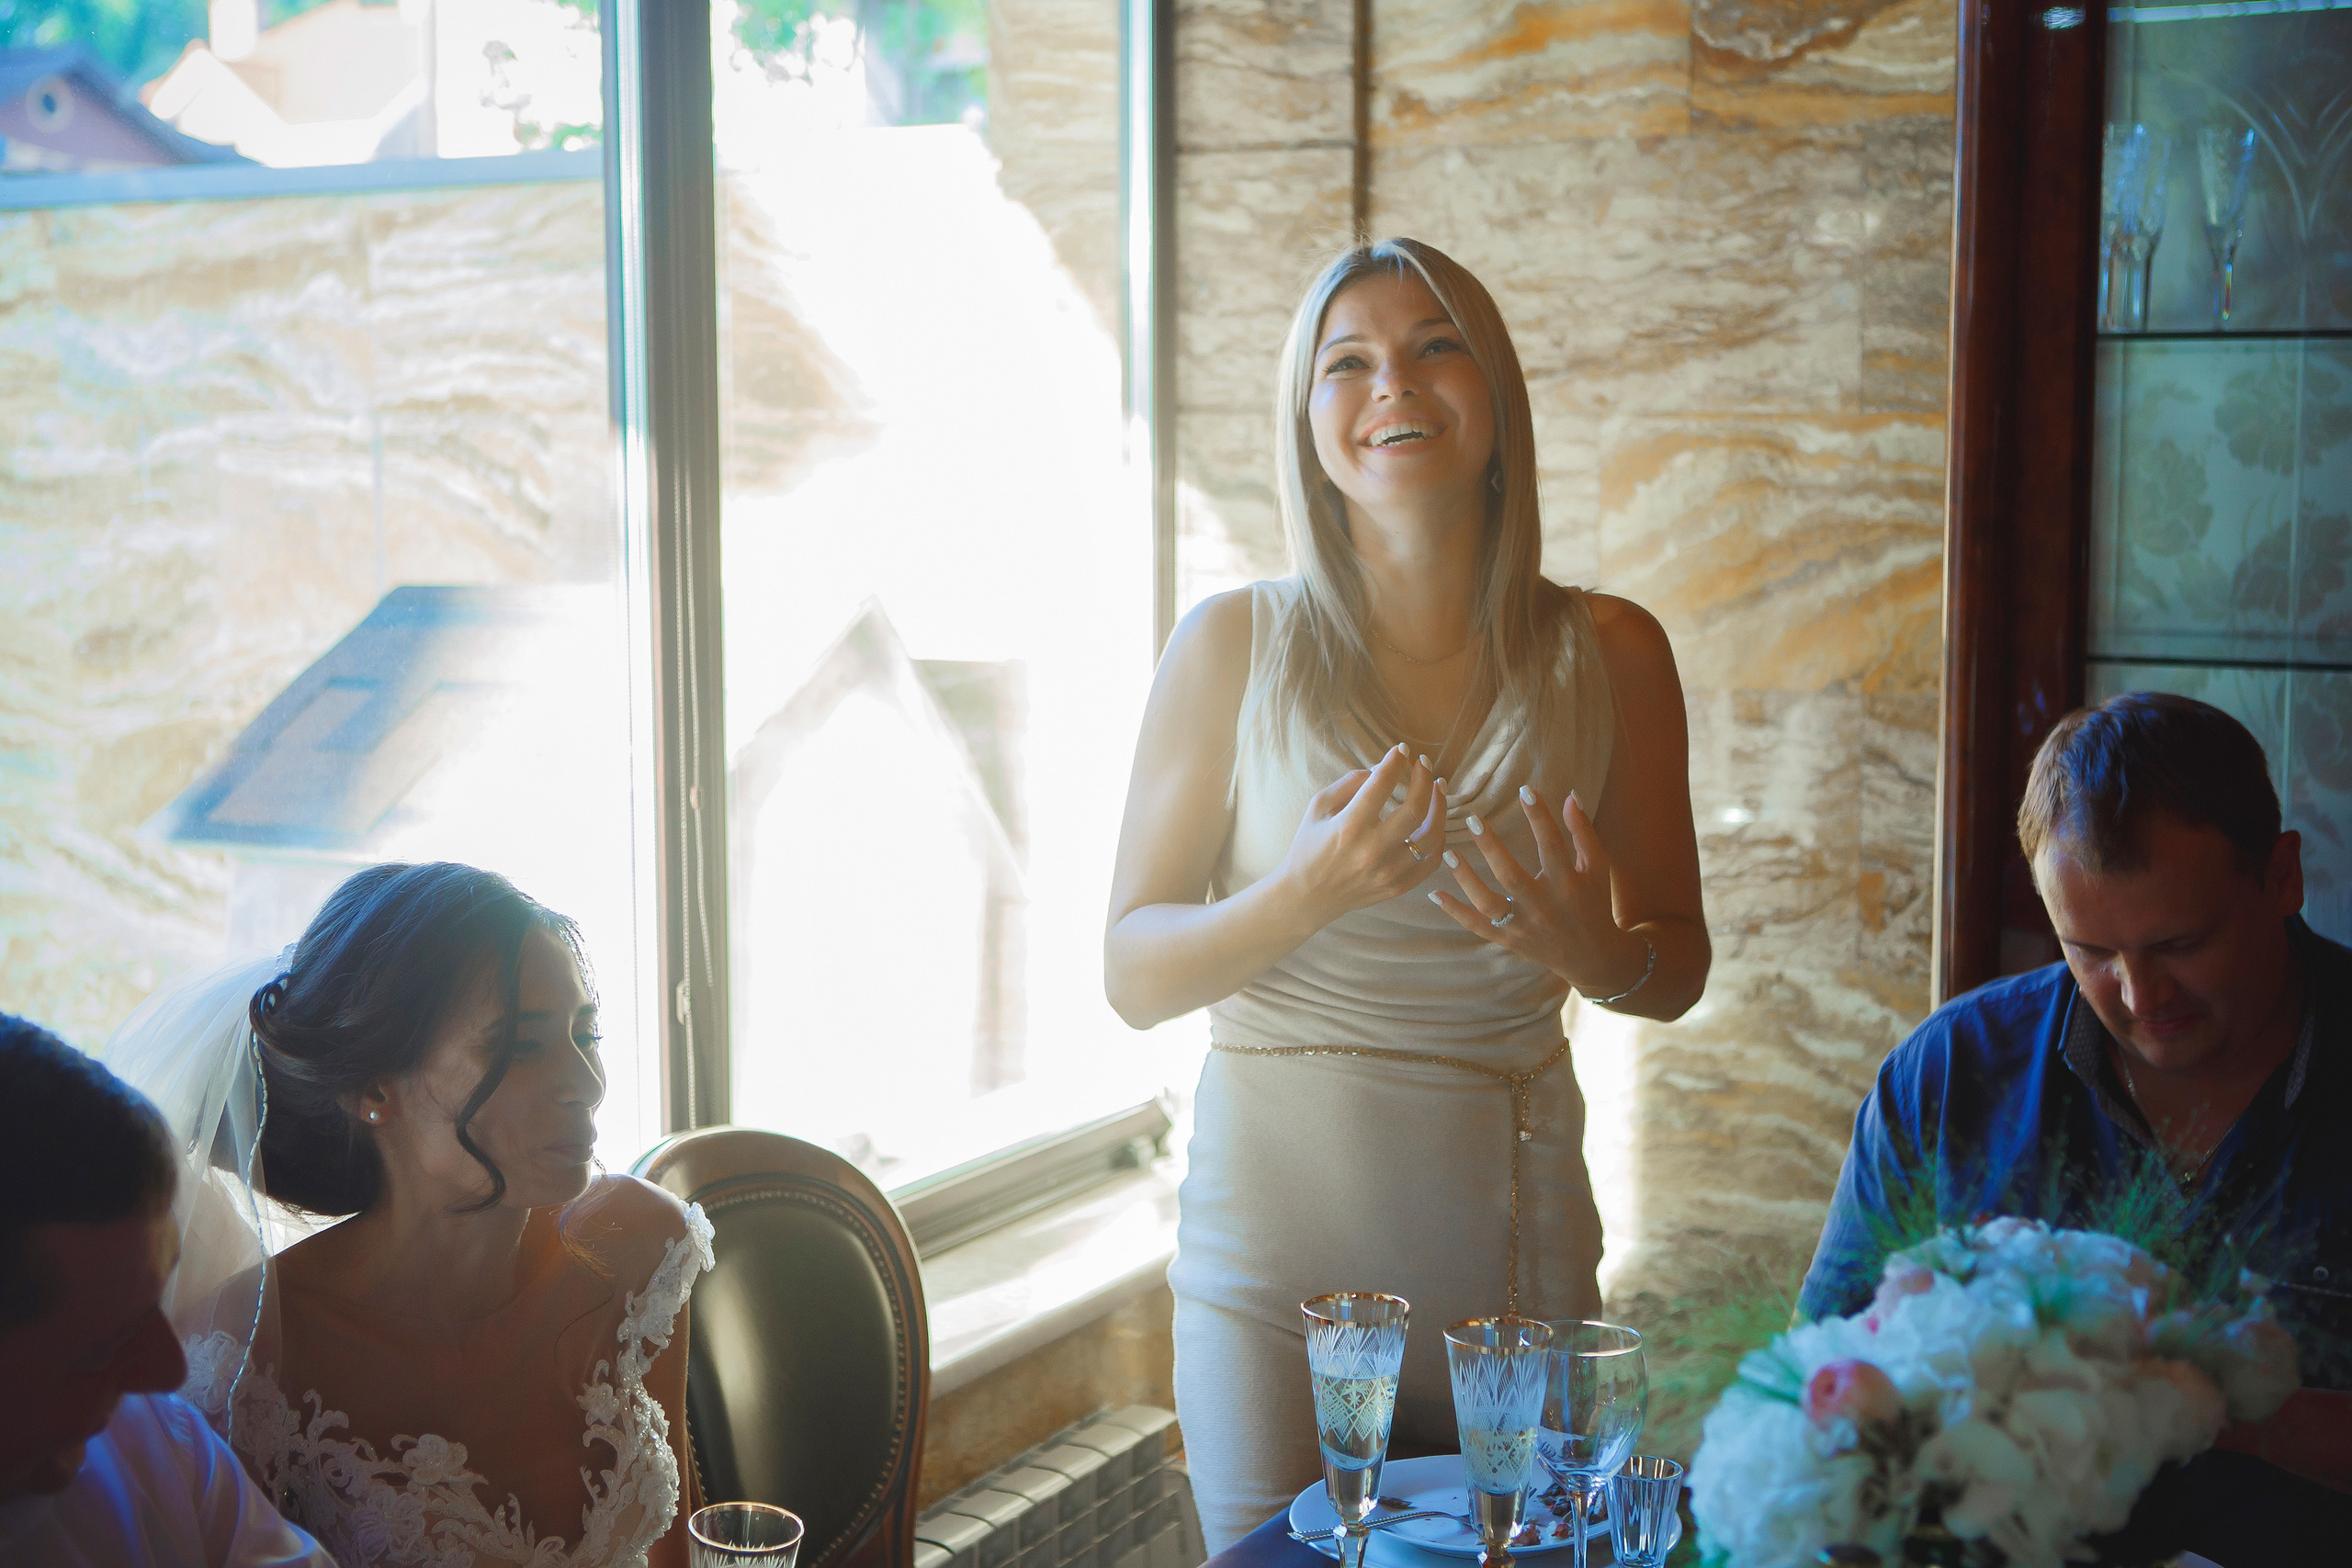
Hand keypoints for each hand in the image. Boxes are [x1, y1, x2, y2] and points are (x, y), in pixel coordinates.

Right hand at [1276, 744, 1447, 926]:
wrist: (1306, 897)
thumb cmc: (1309, 847)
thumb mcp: (1318, 808)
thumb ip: (1350, 784)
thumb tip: (1381, 769)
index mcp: (1348, 827)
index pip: (1381, 785)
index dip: (1395, 762)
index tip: (1402, 750)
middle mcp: (1372, 850)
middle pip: (1415, 809)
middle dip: (1424, 779)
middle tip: (1424, 764)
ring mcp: (1388, 872)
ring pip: (1432, 836)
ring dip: (1439, 807)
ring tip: (1437, 788)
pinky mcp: (1397, 887)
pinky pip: (1431, 862)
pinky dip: (1438, 839)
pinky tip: (1435, 823)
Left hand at [1428, 785, 1645, 997]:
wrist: (1591, 957)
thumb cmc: (1594, 904)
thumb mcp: (1597, 868)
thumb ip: (1583, 832)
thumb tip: (1571, 795)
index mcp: (1567, 885)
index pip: (1552, 845)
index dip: (1540, 817)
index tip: (1525, 791)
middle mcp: (1543, 906)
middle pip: (1511, 876)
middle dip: (1491, 848)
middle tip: (1473, 819)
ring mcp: (1523, 926)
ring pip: (1489, 904)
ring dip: (1466, 879)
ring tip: (1448, 853)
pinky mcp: (1509, 940)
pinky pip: (1478, 926)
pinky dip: (1456, 912)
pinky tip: (1436, 893)